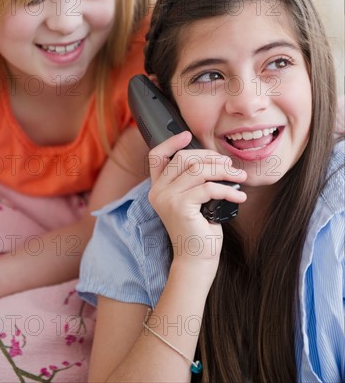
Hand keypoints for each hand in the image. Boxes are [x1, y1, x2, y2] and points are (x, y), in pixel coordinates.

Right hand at [148, 131, 246, 264]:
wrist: (197, 259)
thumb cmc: (198, 230)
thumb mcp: (193, 199)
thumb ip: (193, 180)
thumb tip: (214, 159)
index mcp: (158, 188)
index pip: (156, 156)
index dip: (171, 142)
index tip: (188, 135)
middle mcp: (158, 191)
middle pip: (183, 158)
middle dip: (210, 157)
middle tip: (230, 166)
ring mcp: (167, 198)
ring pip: (197, 169)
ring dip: (223, 171)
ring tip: (239, 178)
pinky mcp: (180, 206)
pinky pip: (208, 187)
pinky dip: (227, 189)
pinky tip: (239, 196)